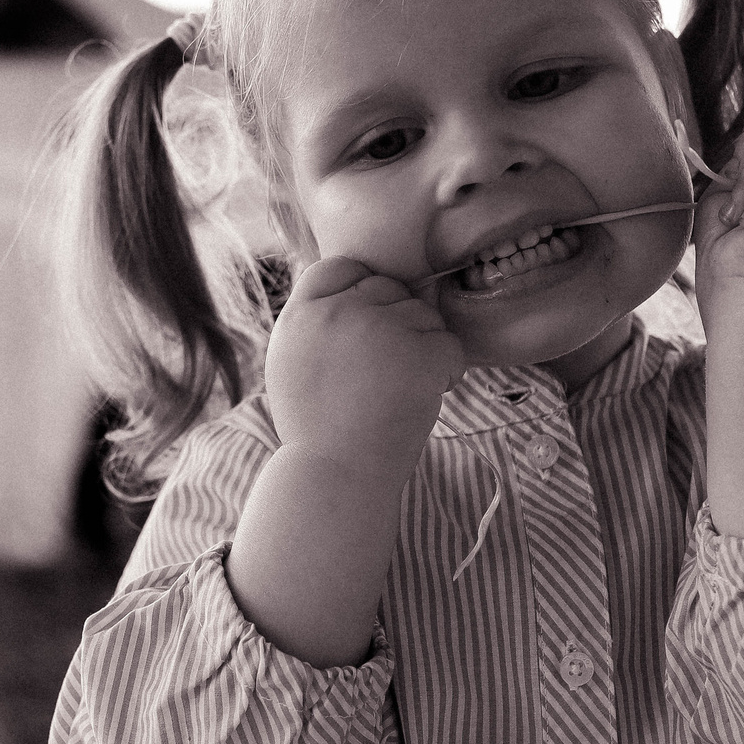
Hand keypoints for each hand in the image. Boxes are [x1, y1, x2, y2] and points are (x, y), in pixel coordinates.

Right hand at [264, 256, 463, 473]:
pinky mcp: (419, 352)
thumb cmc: (317, 431)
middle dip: (397, 322)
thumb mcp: (292, 365)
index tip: (370, 321)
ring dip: (424, 347)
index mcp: (300, 314)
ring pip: (424, 315)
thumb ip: (317, 324)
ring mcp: (380, 328)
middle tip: (390, 370)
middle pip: (388, 288)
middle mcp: (339, 312)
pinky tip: (427, 396)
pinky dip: (447, 371)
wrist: (336, 476)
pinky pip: (450, 345)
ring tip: (404, 389)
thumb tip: (357, 293)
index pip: (340, 267)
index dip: (363, 288)